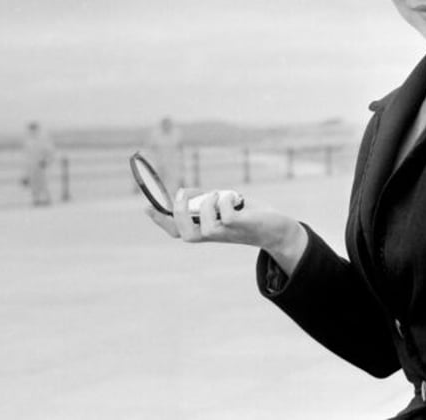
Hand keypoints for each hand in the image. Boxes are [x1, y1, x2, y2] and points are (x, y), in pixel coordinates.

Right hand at [143, 188, 307, 274]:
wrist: (279, 230)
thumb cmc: (251, 216)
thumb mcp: (224, 206)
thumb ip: (207, 200)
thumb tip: (186, 191)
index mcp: (207, 230)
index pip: (177, 230)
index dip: (161, 220)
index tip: (146, 207)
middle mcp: (215, 235)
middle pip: (185, 234)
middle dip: (177, 214)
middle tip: (181, 194)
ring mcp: (229, 232)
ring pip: (205, 229)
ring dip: (207, 206)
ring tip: (218, 195)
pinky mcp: (243, 226)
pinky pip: (227, 218)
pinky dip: (225, 203)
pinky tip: (235, 198)